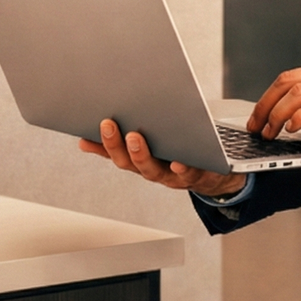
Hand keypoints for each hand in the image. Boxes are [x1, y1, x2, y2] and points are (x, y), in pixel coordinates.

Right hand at [78, 119, 246, 197]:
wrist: (216, 174)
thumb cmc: (177, 154)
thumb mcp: (149, 148)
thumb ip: (120, 144)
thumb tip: (84, 140)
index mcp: (140, 162)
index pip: (114, 154)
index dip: (100, 146)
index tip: (84, 135)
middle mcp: (152, 171)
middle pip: (129, 162)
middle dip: (116, 144)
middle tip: (108, 124)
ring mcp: (173, 176)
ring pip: (152, 170)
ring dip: (141, 155)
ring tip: (135, 137)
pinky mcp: (197, 174)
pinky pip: (187, 173)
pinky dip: (181, 168)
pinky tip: (177, 160)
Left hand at [248, 60, 300, 145]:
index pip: (291, 77)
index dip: (269, 96)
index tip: (258, 115)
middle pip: (287, 81)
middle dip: (265, 104)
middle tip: (255, 126)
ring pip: (297, 92)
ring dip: (277, 114)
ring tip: (270, 132)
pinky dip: (300, 117)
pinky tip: (294, 129)